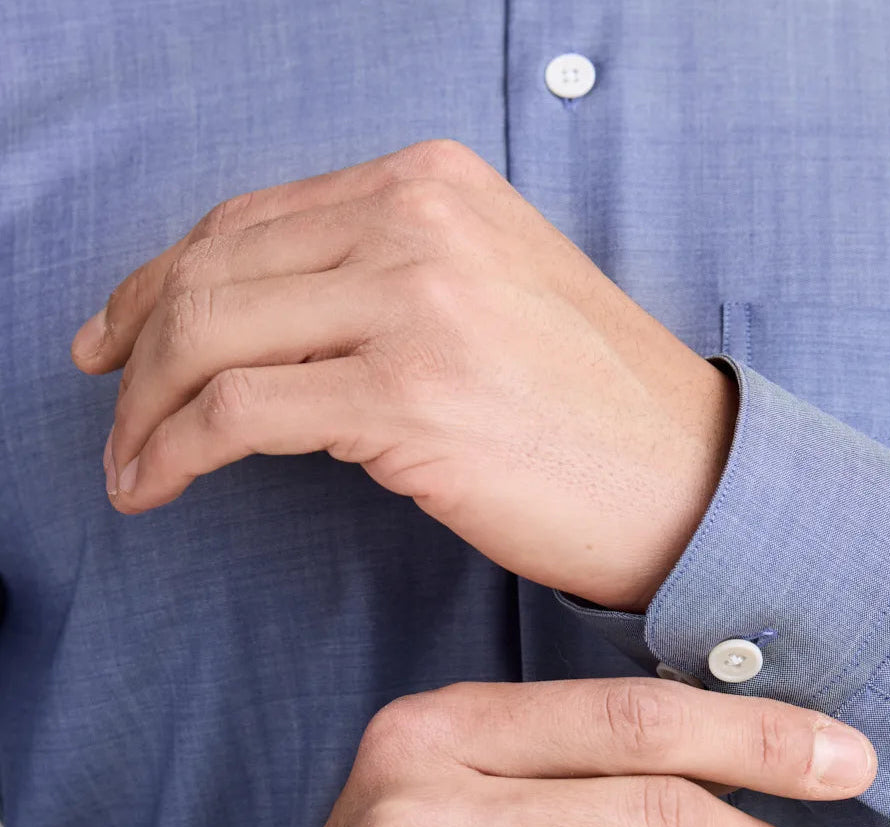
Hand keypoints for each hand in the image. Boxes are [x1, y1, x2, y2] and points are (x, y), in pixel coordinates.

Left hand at [70, 139, 736, 611]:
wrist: (691, 481)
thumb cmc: (598, 412)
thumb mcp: (493, 293)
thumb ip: (387, 276)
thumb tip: (272, 325)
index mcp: (431, 183)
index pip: (251, 219)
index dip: (160, 278)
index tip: (115, 332)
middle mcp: (415, 222)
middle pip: (212, 269)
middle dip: (132, 345)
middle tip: (102, 402)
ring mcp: (413, 305)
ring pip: (208, 334)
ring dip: (142, 407)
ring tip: (126, 465)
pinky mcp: (407, 399)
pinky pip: (238, 413)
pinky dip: (173, 450)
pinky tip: (156, 485)